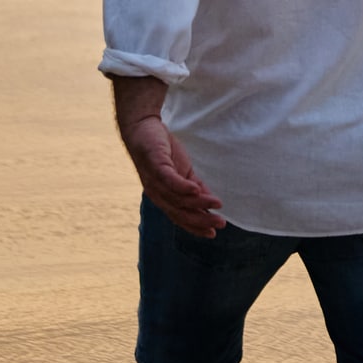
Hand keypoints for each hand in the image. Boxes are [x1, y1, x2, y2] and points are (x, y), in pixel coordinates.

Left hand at [121, 113, 224, 237]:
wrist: (141, 128)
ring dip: (199, 203)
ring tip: (217, 204)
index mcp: (164, 198)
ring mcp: (155, 181)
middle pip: (180, 213)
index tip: (213, 234)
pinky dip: (182, 187)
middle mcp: (157, 194)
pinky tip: (196, 189)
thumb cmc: (162, 152)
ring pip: (178, 198)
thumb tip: (211, 201)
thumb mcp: (182, 171)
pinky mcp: (155, 165)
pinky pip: (169, 179)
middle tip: (220, 223)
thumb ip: (195, 186)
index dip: (196, 227)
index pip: (180, 218)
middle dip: (201, 220)